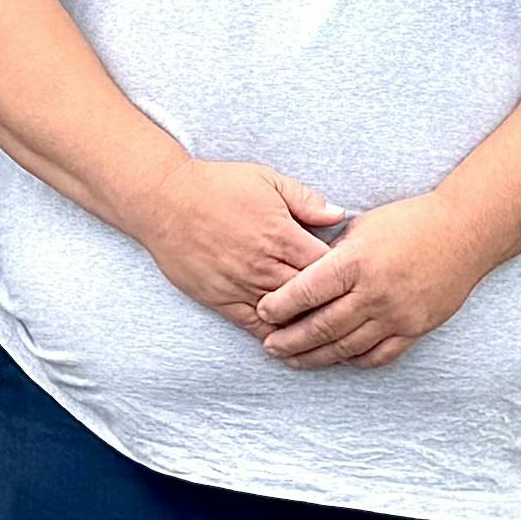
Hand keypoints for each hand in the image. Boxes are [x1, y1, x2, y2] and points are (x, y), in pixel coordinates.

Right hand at [135, 156, 350, 327]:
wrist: (164, 201)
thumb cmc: (217, 186)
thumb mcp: (268, 179)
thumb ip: (307, 200)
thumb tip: (340, 216)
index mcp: (282, 235)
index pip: (328, 268)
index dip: (347, 275)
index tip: (356, 276)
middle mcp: (264, 266)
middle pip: (312, 297)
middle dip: (333, 304)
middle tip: (352, 311)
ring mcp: (242, 286)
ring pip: (287, 317)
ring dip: (308, 325)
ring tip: (330, 332)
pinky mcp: (221, 300)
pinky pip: (255, 326)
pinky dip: (275, 335)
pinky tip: (291, 340)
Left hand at [251, 189, 490, 368]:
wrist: (463, 232)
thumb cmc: (407, 222)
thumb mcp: (361, 227)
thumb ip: (331, 254)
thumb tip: (298, 274)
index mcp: (356, 262)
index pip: (307, 291)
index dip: (280, 306)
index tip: (262, 312)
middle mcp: (374, 292)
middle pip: (321, 327)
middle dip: (290, 340)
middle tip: (269, 346)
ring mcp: (396, 315)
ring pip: (346, 347)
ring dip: (315, 357)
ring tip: (292, 359)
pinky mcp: (415, 329)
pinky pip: (378, 355)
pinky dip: (353, 360)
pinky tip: (336, 359)